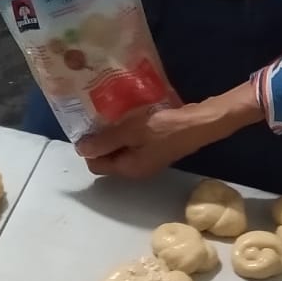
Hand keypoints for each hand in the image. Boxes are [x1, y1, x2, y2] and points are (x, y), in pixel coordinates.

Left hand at [76, 84, 264, 178]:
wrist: (201, 122)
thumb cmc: (165, 126)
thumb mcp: (131, 131)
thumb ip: (106, 141)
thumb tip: (81, 149)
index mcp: (129, 169)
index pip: (97, 165)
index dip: (88, 147)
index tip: (86, 125)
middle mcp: (137, 168)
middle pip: (108, 157)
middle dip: (100, 139)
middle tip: (94, 116)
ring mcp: (148, 158)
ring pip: (121, 148)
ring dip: (113, 133)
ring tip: (107, 112)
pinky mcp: (156, 147)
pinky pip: (133, 141)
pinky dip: (127, 130)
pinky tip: (125, 113)